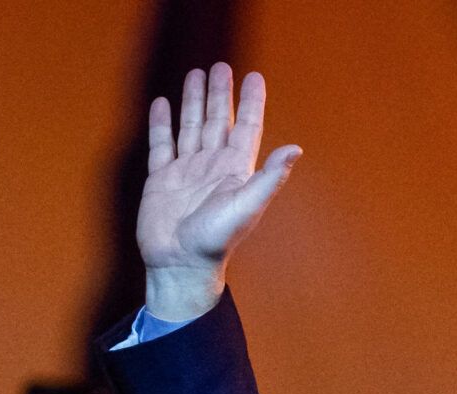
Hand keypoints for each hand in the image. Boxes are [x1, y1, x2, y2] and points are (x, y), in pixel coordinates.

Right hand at [137, 64, 301, 321]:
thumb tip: (295, 149)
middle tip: (221, 66)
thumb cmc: (215, 241)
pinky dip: (161, 124)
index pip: (246, 127)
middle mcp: (212, 166)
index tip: (253, 76)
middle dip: (220, 93)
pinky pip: (161, 144)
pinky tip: (162, 104)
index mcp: (235, 170)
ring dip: (194, 102)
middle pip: (218, 120)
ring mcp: (186, 171)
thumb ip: (269, 177)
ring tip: (195, 75)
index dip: (251, 102)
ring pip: (191, 126)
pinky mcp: (161, 179)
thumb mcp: (247, 207)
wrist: (180, 264)